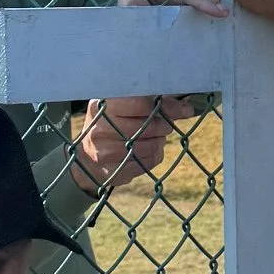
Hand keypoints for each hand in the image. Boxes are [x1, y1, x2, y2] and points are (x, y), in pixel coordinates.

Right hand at [73, 92, 193, 190]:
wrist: (87, 157)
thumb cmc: (114, 124)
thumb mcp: (125, 106)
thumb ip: (153, 101)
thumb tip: (186, 107)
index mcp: (104, 105)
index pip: (142, 102)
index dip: (168, 106)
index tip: (185, 110)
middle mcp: (100, 127)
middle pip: (147, 126)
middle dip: (164, 126)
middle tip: (166, 125)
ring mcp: (103, 152)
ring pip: (149, 147)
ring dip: (159, 142)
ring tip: (155, 138)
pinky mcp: (111, 171)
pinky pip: (146, 164)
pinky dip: (153, 157)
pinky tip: (147, 151)